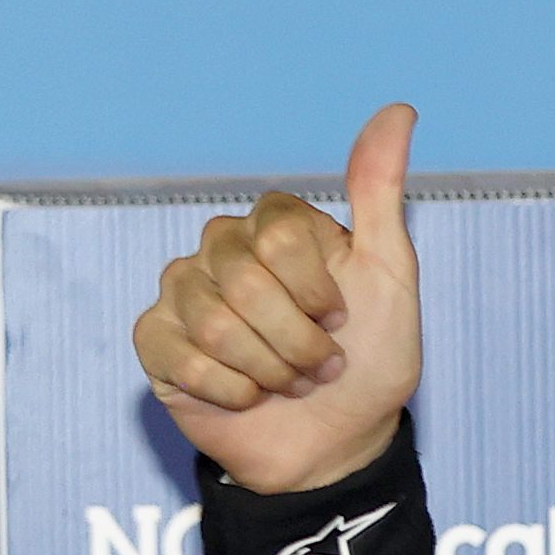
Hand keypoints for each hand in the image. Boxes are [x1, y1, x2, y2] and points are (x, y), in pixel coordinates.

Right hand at [132, 104, 422, 496]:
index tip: (343, 318)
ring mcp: (183, 292)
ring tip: (287, 383)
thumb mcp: (392, 275)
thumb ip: (380, 192)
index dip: (319, 290)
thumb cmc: (370, 360)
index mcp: (276, 227)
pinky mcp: (155, 341)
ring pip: (213, 322)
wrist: (338, 444)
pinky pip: (182, 357)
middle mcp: (224, 250)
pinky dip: (230, 391)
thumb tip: (399, 110)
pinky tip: (247, 397)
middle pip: (246, 279)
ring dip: (268, 369)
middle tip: (320, 364)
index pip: (280, 234)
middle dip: (297, 340)